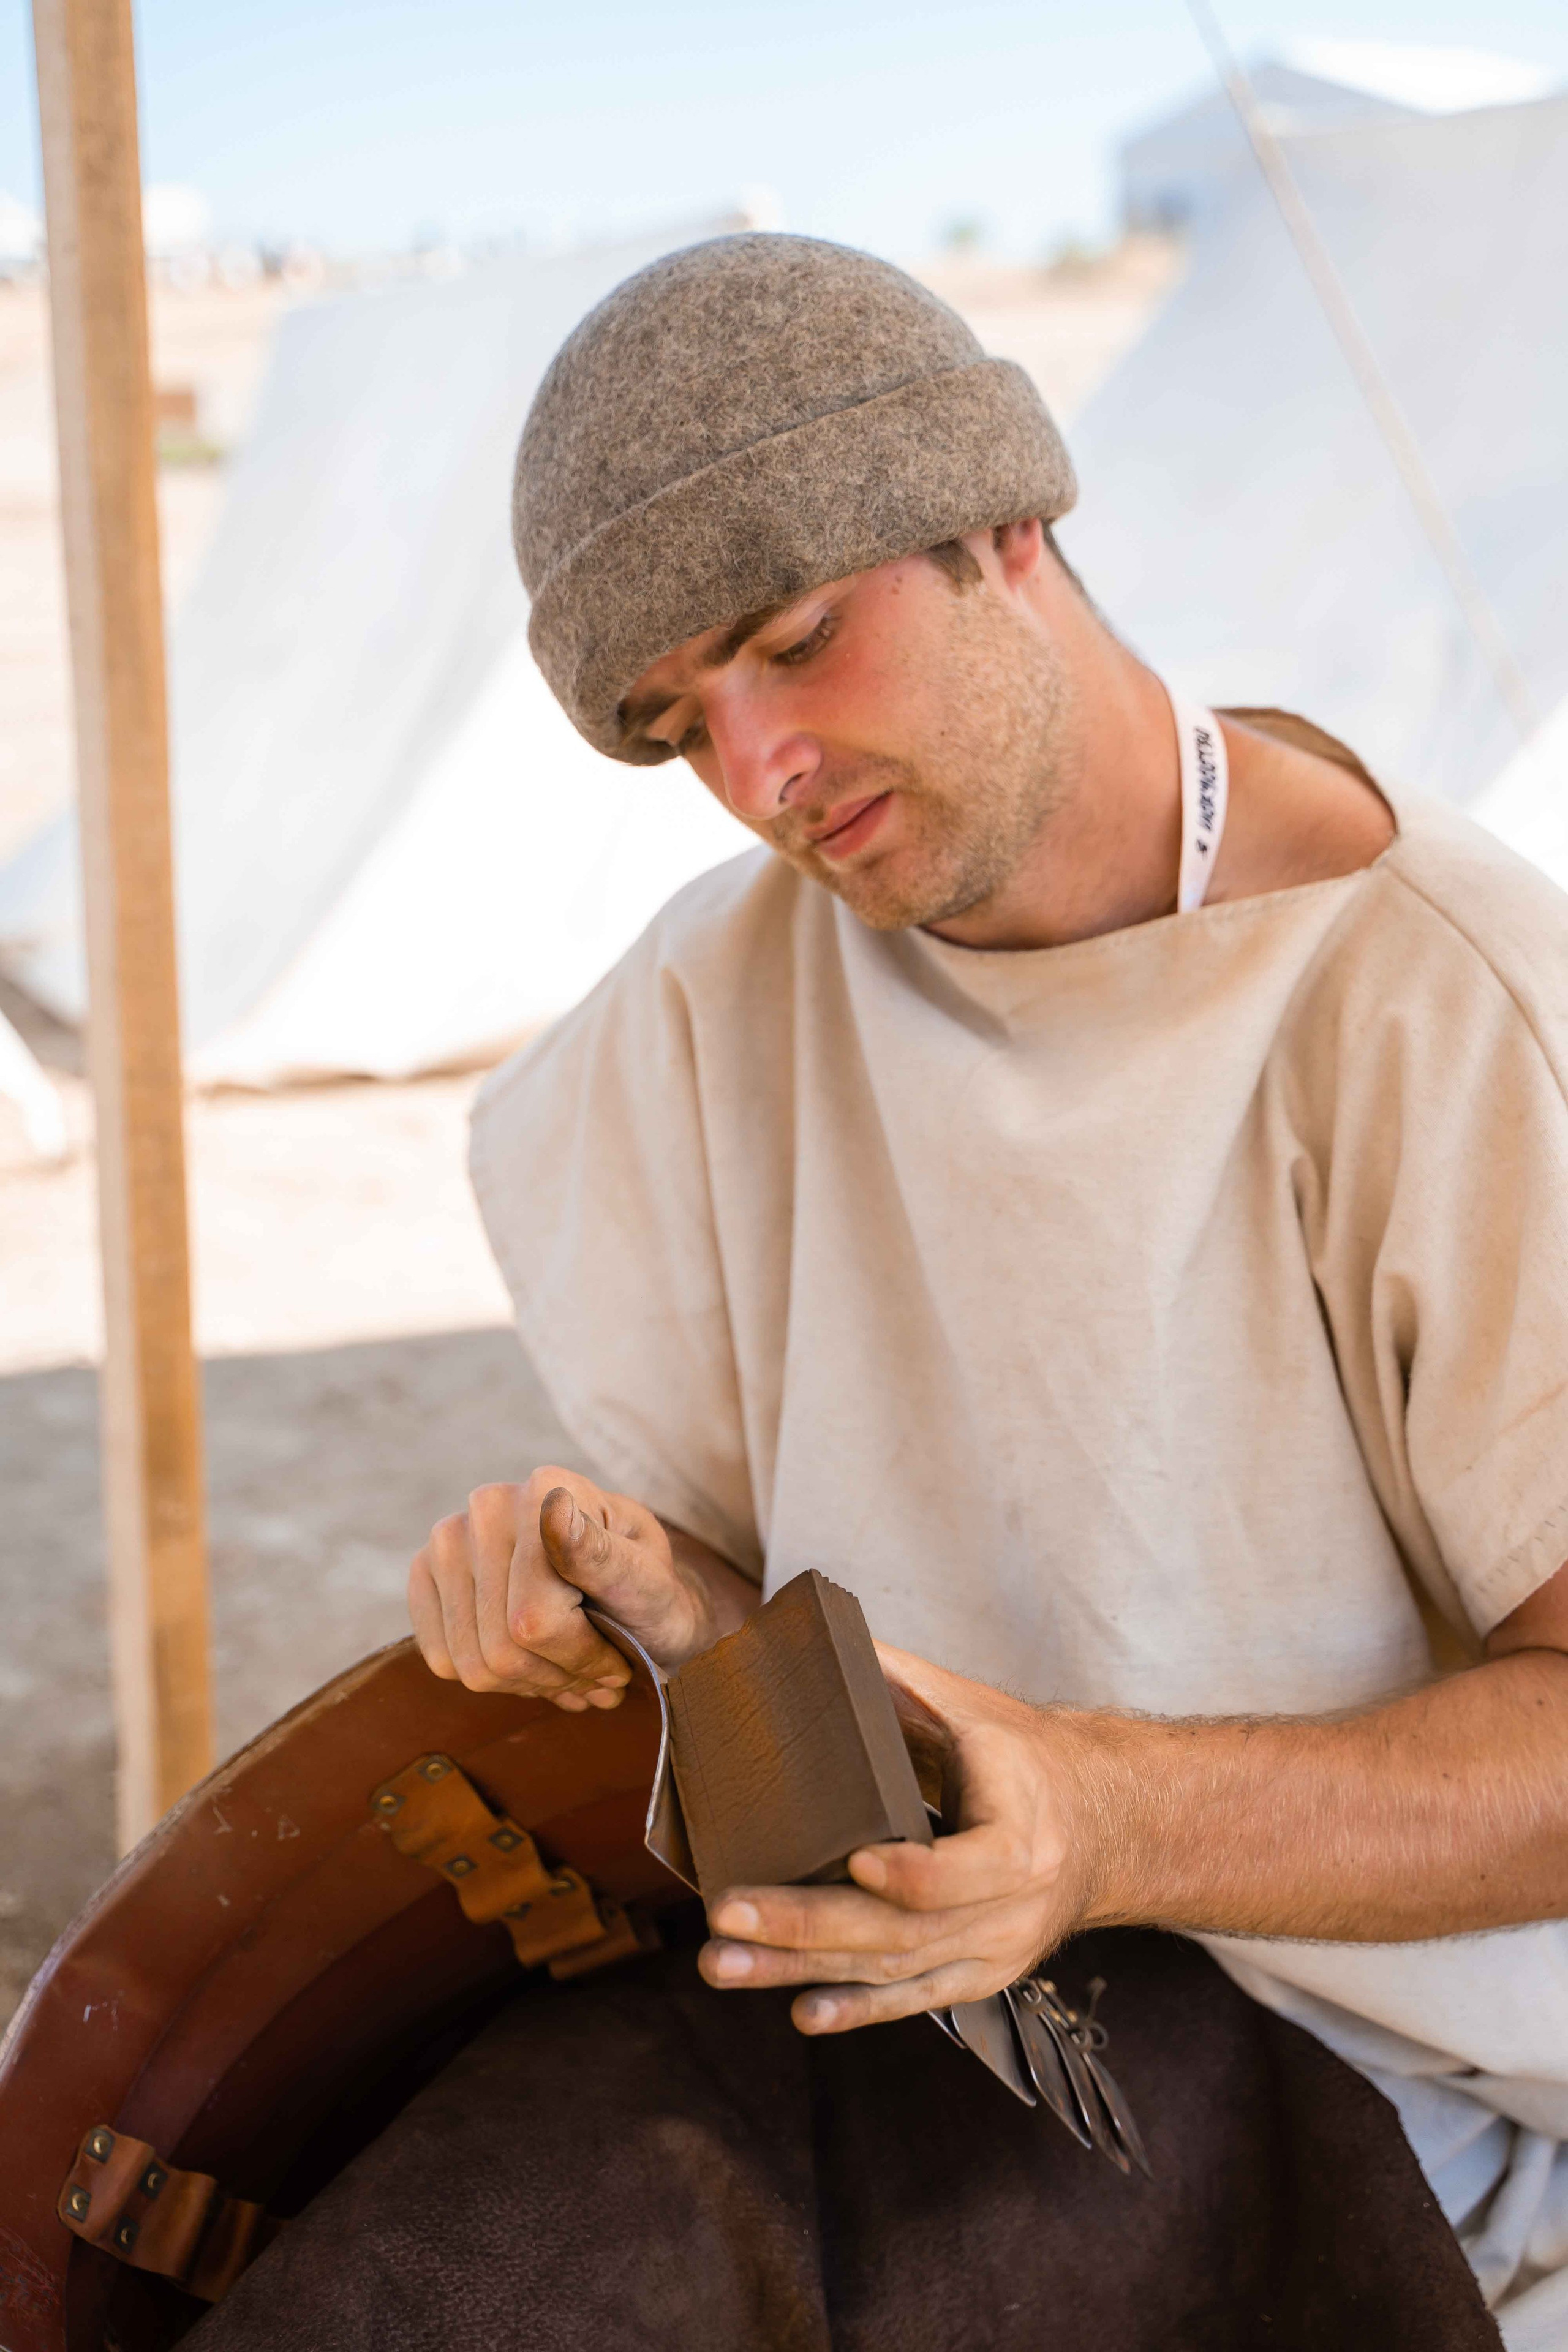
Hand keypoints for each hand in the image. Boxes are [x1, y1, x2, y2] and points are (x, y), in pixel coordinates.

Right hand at [408, 1468, 722, 1710]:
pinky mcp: (425, 1574)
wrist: (632, 1604)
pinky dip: (495, 1680)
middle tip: (598, 1674)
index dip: (583, 1659)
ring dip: (531, 1684)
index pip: (536, 1621)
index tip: (619, 1663)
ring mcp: (448, 1539)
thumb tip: (554, 1507)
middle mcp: (487, 1505)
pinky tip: (534, 1661)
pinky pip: (443, 1661)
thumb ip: (602, 1553)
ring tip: (570, 1669)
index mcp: (548, 1489)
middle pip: (501, 1649)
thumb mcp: (648, 1580)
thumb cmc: (648, 1595)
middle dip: (559, 1676)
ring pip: (473, 1664)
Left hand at [697, 1643, 1104, 2030]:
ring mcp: (993, 1952)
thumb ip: (900, 1681)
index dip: (909, 1873)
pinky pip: (909, 2000)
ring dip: (801, 1969)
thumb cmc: (1027, 1760)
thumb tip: (817, 1638)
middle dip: (807, 1923)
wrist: (1104, 1825)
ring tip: (725, 1961)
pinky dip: (853, 2009)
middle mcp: (1009, 1910)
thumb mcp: (977, 1711)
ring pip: (891, 1970)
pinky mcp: (977, 1977)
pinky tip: (799, 2010)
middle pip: (902, 1930)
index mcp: (1019, 1838)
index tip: (852, 1858)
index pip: (960, 1871)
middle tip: (728, 1911)